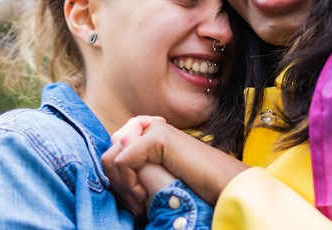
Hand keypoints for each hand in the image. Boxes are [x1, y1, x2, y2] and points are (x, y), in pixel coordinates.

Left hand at [112, 118, 249, 204]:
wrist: (221, 183)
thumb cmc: (195, 183)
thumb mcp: (158, 174)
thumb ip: (137, 166)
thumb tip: (112, 164)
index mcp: (150, 133)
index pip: (114, 150)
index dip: (119, 179)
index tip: (137, 201)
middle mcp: (150, 126)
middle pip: (109, 153)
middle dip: (118, 184)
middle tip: (137, 204)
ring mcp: (153, 128)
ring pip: (111, 158)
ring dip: (122, 185)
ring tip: (141, 201)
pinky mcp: (157, 136)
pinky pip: (122, 161)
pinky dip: (129, 184)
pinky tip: (145, 195)